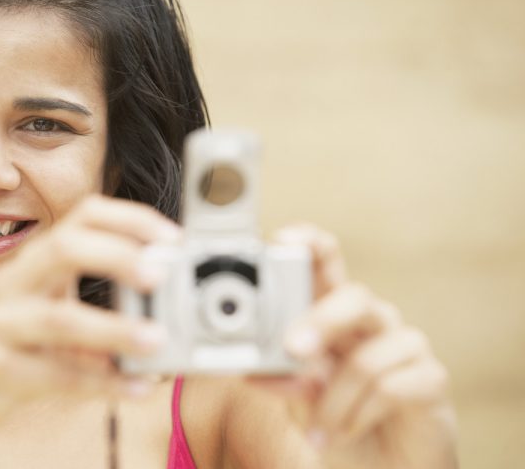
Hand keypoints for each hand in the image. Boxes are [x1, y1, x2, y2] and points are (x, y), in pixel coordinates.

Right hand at [0, 195, 179, 437]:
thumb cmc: (16, 337)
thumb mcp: (55, 306)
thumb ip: (105, 304)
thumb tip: (171, 311)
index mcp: (38, 259)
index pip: (83, 215)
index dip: (129, 218)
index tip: (171, 237)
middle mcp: (17, 281)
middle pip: (63, 248)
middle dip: (115, 256)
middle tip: (158, 275)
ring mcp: (3, 324)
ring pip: (58, 319)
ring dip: (113, 328)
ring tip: (156, 340)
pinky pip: (56, 376)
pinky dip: (101, 383)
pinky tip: (135, 387)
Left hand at [258, 224, 456, 468]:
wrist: (377, 468)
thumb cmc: (335, 420)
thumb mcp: (297, 397)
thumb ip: (282, 376)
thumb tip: (255, 369)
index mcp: (333, 313)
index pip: (326, 262)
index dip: (308, 243)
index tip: (282, 239)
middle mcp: (371, 320)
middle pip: (354, 296)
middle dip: (320, 321)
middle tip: (293, 350)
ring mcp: (405, 346)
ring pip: (368, 357)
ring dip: (333, 402)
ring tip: (319, 429)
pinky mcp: (430, 379)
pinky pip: (391, 388)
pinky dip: (358, 415)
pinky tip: (345, 432)